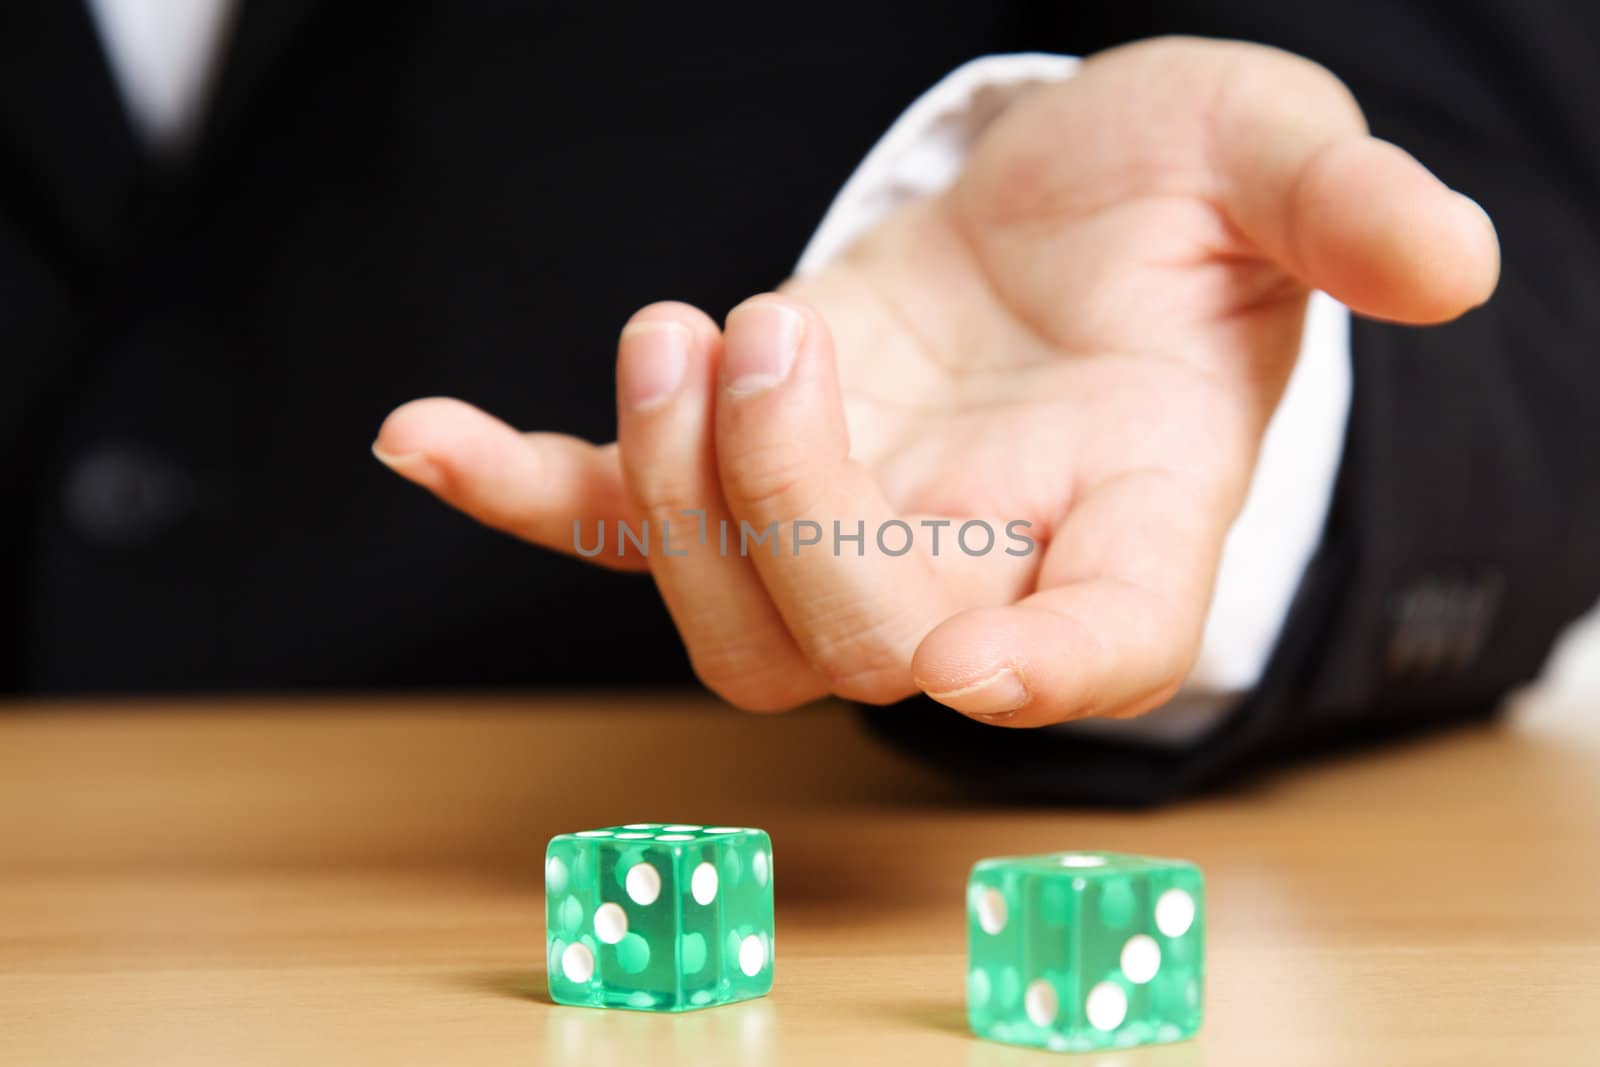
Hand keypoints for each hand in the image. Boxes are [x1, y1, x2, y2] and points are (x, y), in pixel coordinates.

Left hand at [373, 38, 1497, 725]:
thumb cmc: (1177, 203)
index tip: (979, 655)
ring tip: (673, 332)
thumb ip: (1339, 209)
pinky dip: (517, 490)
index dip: (1041, 670)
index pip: (1101, 643)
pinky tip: (420, 433)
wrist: (1058, 218)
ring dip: (669, 502)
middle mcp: (980, 561)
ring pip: (732, 625)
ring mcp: (846, 530)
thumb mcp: (1264, 164)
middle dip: (791, 511)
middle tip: (764, 328)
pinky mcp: (740, 474)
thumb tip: (1440, 259)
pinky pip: (611, 523)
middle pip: (868, 640)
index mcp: (1130, 514)